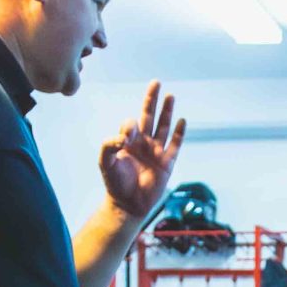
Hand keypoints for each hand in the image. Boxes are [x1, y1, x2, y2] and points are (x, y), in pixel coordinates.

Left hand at [98, 81, 185, 224]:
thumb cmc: (115, 183)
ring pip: (163, 126)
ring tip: (170, 95)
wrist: (128, 204)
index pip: (131, 124)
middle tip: (156, 82)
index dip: (129, 126)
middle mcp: (142, 143)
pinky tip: (182, 120)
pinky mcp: (167, 163)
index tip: (125, 140)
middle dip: (152, 99)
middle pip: (148, 116)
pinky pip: (175, 145)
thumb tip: (124, 136)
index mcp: (127, 141)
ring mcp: (156, 151)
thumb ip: (109, 145)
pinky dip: (179, 133)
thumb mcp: (105, 162)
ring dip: (166, 111)